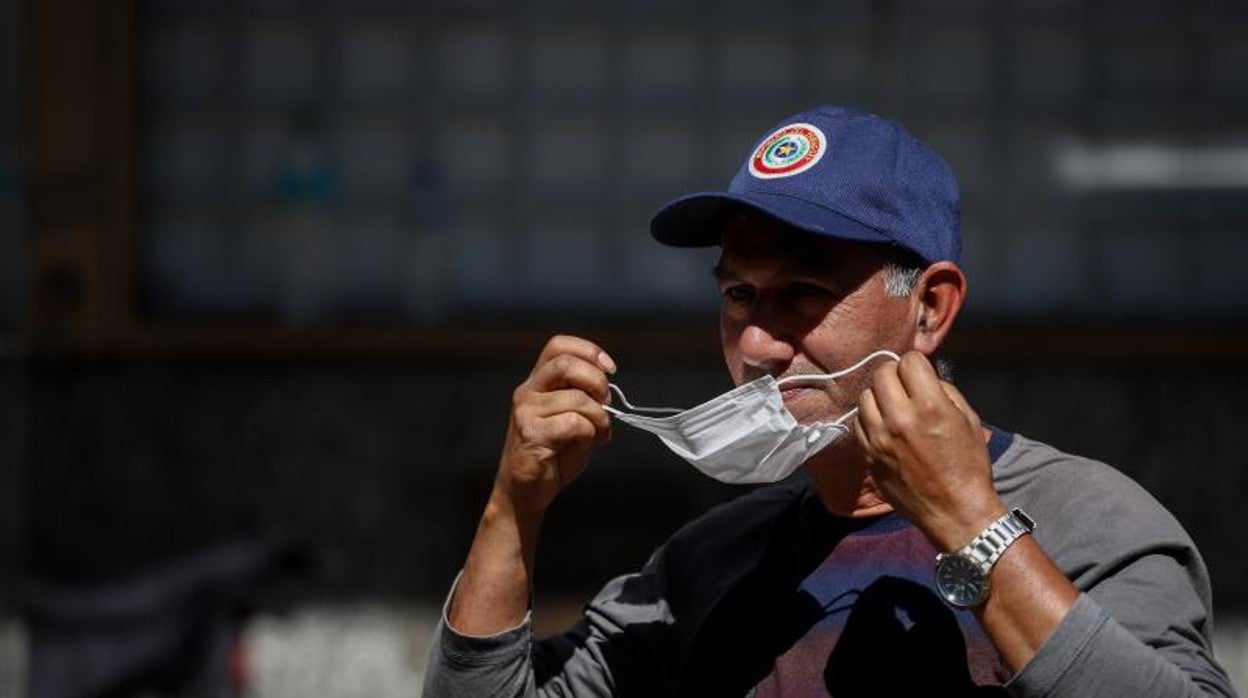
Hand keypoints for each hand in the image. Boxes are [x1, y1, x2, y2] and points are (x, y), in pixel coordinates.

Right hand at [494, 335, 615, 514]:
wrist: (526, 491)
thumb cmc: (553, 455)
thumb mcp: (574, 418)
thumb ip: (586, 399)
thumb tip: (607, 392)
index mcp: (538, 382)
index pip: (558, 346)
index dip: (589, 351)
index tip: (610, 369)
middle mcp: (528, 392)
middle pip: (565, 363)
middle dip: (597, 381)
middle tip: (606, 403)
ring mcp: (526, 412)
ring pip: (577, 399)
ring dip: (599, 418)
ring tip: (599, 434)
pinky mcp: (530, 434)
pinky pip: (573, 423)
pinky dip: (589, 434)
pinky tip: (584, 445)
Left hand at [853, 351, 1004, 550]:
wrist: (956, 512)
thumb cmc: (968, 466)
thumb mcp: (968, 420)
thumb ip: (944, 390)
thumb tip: (923, 375)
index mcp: (930, 407)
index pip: (908, 361)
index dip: (916, 364)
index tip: (920, 374)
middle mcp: (900, 420)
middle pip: (881, 373)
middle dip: (895, 374)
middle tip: (905, 387)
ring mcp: (879, 439)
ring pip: (865, 396)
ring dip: (879, 396)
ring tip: (894, 408)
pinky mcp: (868, 456)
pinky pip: (859, 423)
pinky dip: (871, 419)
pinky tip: (886, 427)